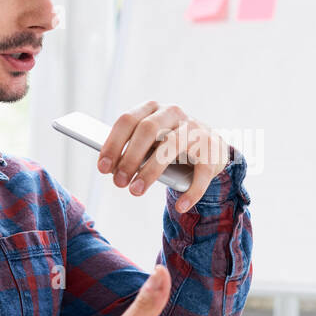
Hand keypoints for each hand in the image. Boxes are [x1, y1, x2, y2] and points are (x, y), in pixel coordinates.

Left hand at [96, 101, 231, 212]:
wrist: (211, 148)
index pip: (128, 120)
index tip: (102, 168)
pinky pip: (201, 171)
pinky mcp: (213, 149)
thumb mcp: (150, 143)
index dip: (113, 144)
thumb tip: (110, 168)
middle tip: (118, 182)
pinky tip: (181, 206)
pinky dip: (192, 191)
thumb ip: (132, 149)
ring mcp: (195, 130)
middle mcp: (174, 113)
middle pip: (147, 129)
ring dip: (151, 171)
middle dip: (130, 157)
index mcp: (153, 109)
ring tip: (136, 191)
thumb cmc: (169, 147)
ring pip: (171, 146)